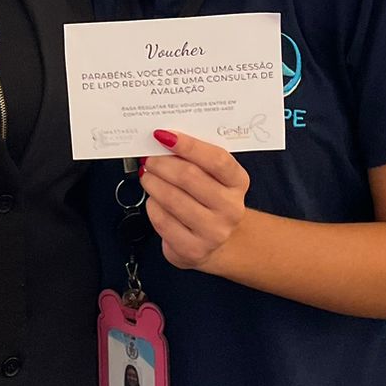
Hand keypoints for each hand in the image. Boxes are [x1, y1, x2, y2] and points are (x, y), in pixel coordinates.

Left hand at [140, 130, 249, 271]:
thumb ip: (195, 158)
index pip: (216, 160)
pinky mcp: (193, 249)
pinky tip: (153, 200)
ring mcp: (214, 232)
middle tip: (149, 158)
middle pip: (189, 177)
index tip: (164, 135)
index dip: (188, 145)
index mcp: (238, 182)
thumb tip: (164, 139)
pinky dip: (152, 206)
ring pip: (172, 199)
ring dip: (153, 182)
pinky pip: (163, 221)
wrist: (217, 242)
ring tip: (147, 176)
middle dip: (162, 163)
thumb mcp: (213, 177)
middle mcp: (231, 208)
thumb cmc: (210, 200)